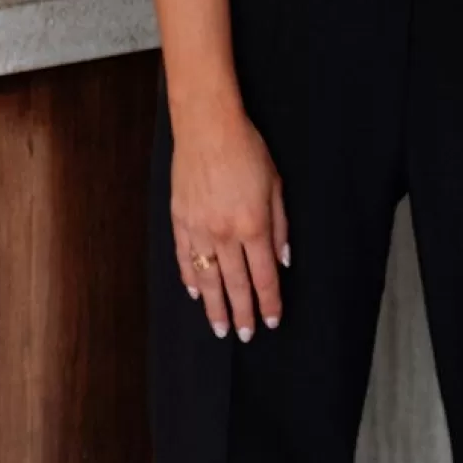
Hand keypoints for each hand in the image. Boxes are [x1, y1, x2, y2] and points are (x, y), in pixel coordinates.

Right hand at [169, 101, 289, 341]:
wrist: (207, 127)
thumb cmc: (247, 150)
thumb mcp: (276, 185)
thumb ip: (280, 226)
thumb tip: (282, 260)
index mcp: (254, 226)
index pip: (264, 276)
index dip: (268, 302)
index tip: (271, 321)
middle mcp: (225, 234)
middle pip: (236, 284)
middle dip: (242, 313)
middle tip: (243, 336)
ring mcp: (199, 229)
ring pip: (208, 278)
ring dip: (214, 306)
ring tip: (219, 328)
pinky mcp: (180, 220)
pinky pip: (185, 258)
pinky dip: (190, 278)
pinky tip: (196, 293)